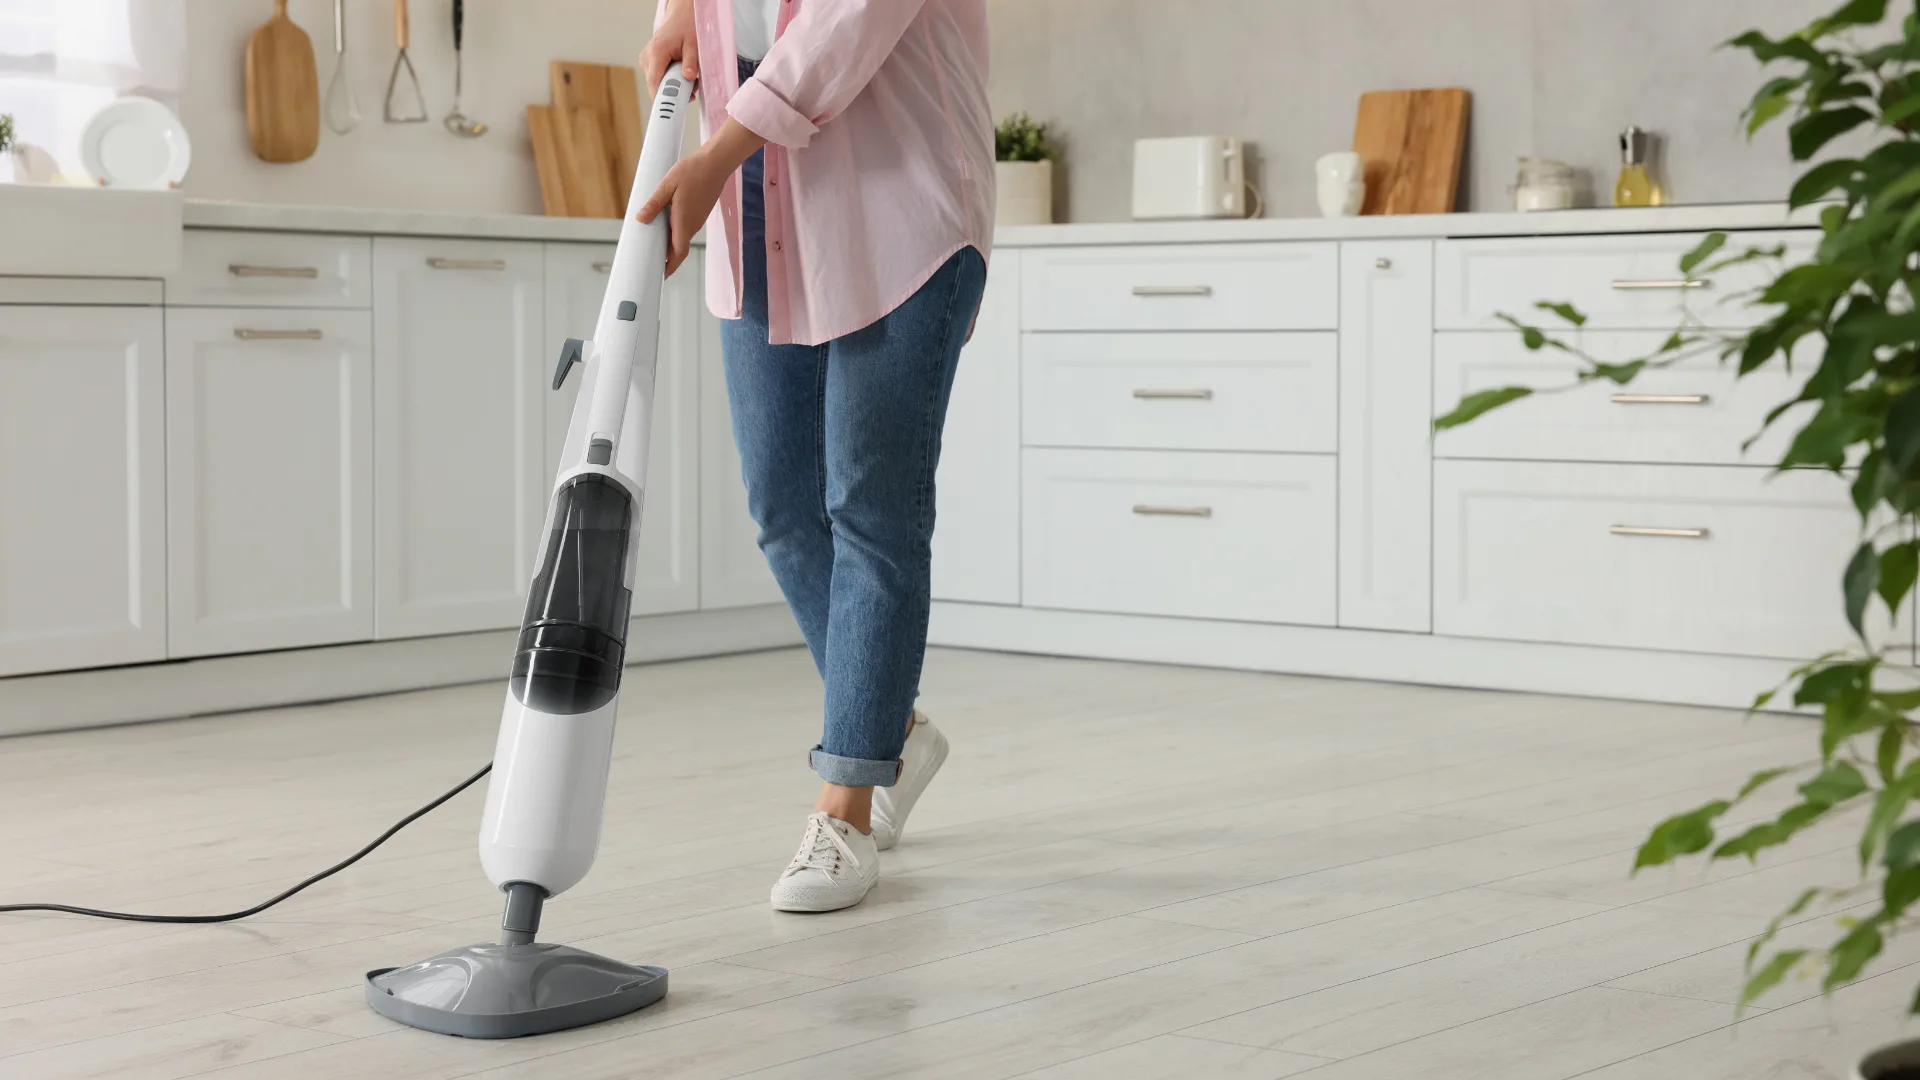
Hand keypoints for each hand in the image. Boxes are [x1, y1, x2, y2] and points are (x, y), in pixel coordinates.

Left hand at [636, 146, 729, 277]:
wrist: (716, 163)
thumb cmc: (692, 171)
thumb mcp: (667, 185)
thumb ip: (654, 204)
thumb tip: (640, 219)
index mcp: (684, 221)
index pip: (678, 252)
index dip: (670, 266)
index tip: (661, 276)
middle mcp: (693, 225)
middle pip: (680, 249)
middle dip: (668, 260)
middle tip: (653, 264)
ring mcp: (698, 220)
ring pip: (683, 239)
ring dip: (671, 247)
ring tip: (655, 248)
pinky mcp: (700, 213)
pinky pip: (686, 229)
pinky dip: (676, 235)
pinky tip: (666, 228)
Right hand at [640, 0, 698, 95]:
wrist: (681, 17)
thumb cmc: (687, 27)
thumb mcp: (694, 45)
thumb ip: (691, 62)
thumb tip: (688, 77)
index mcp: (656, 53)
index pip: (654, 83)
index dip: (661, 99)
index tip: (669, 111)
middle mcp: (647, 58)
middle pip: (657, 86)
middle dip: (675, 92)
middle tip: (692, 88)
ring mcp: (647, 61)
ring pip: (660, 83)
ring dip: (676, 85)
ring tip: (690, 75)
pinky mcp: (650, 63)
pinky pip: (660, 78)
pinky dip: (673, 80)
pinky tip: (683, 72)